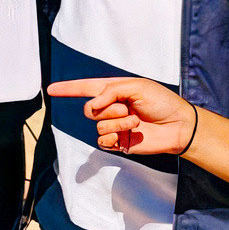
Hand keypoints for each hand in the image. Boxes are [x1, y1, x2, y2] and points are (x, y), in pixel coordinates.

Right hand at [47, 76, 195, 154]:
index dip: (68, 88)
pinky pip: (102, 141)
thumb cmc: (161, 102)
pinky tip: (128, 136)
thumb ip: (111, 90)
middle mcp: (111, 108)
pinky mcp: (118, 142)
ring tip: (135, 121)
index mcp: (114, 90)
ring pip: (98, 126)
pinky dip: (113, 137)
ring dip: (116, 123)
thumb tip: (94, 103)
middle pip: (89, 109)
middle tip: (126, 108)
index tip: (50, 89)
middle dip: (106, 109)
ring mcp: (114, 126)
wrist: (177, 126)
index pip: (86, 88)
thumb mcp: (137, 87)